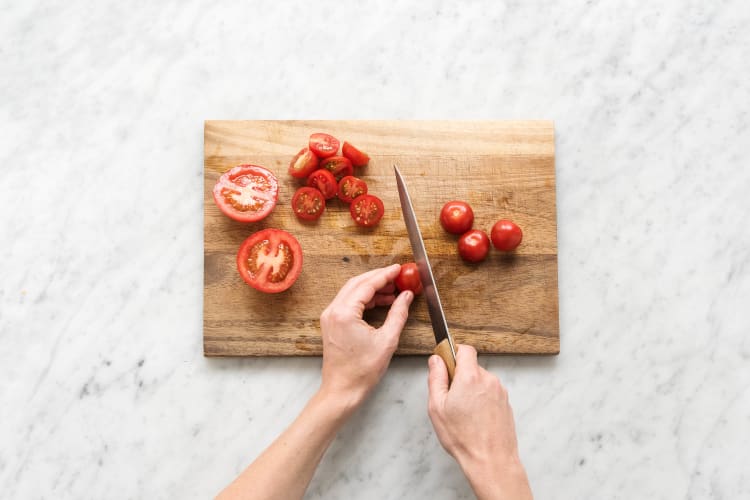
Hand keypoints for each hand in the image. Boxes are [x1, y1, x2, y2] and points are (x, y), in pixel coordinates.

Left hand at [319, 264, 413, 407]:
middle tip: (397, 277)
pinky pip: (348, 302)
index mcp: (344, 313)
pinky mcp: (331, 323)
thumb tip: (406, 296)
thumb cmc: (362, 371)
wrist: (343, 390)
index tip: (399, 269)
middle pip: (357, 283)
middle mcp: (333, 311)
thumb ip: (398, 313)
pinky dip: (364, 299)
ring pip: (352, 291)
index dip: (385, 274)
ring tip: (393, 291)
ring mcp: (330, 317)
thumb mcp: (387, 340)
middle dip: (378, 278)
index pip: (367, 284)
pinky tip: (381, 302)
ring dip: (372, 288)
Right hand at [428, 344, 531, 499]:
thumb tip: (436, 360)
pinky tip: (475, 418)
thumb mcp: (437, 407)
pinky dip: (482, 400)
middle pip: (472, 367)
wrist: (491, 460)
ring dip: (471, 389)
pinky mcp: (506, 403)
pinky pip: (490, 393)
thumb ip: (436, 378)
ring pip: (481, 381)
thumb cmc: (463, 438)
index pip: (465, 349)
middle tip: (451, 398)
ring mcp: (500, 391)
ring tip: (464, 413)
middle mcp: (488, 380)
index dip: (454, 353)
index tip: (446, 364)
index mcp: (470, 377)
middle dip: (460, 376)